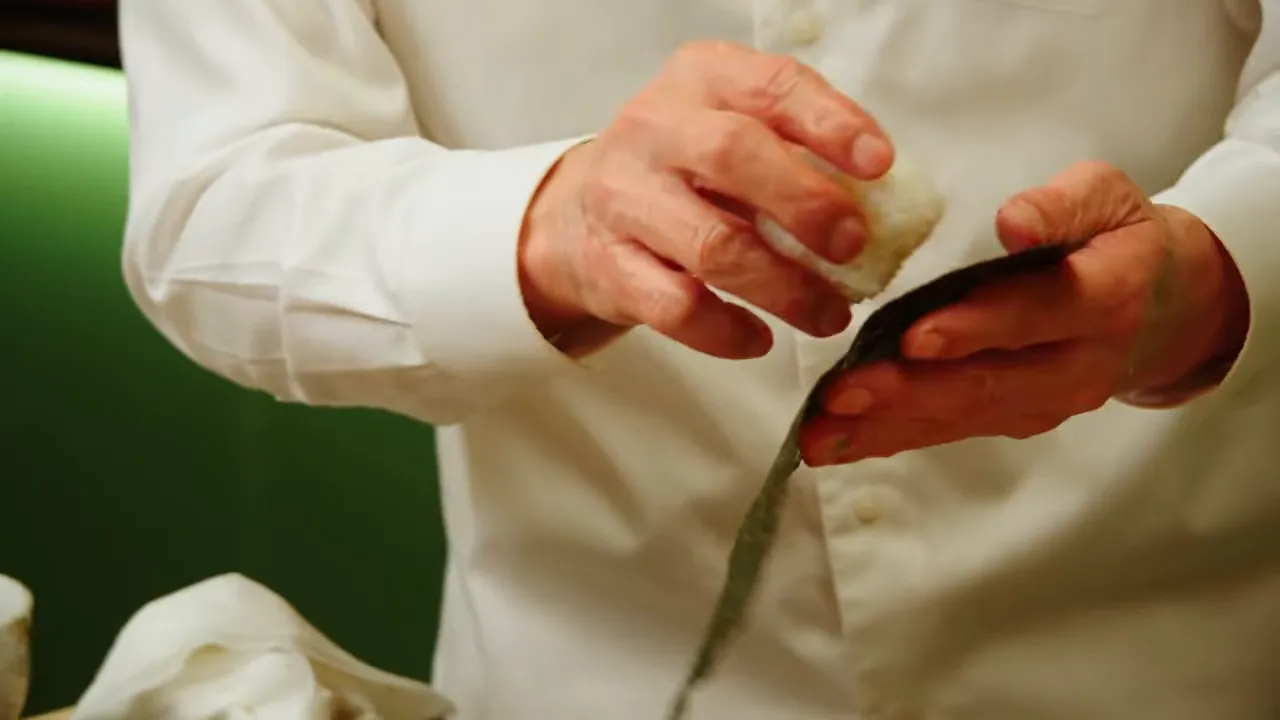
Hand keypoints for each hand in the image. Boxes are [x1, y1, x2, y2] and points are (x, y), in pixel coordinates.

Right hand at [518, 40, 895, 358]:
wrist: (576, 215)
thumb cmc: (681, 170)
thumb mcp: (731, 127)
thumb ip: (795, 148)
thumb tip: (881, 202)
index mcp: (700, 80)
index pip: (771, 86)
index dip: (831, 123)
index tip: (879, 164)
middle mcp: (654, 129)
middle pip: (733, 155)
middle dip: (806, 204)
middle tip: (852, 245)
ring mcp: (624, 198)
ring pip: (711, 244)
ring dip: (783, 287)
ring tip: (827, 314)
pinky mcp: (609, 266)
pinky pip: (676, 307)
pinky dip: (726, 331)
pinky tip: (760, 339)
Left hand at [800, 161, 1249, 465]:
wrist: (1168, 309)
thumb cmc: (1117, 239)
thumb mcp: (1107, 199)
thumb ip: (1062, 206)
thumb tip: (1014, 222)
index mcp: (1103, 299)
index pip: (1035, 314)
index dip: (976, 327)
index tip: (915, 336)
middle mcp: (1075, 365)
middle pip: (987, 384)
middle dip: (907, 393)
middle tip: (841, 395)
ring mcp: (1044, 402)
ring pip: (959, 418)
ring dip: (884, 428)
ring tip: (819, 435)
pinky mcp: (1015, 418)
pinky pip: (948, 430)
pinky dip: (889, 438)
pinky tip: (836, 443)